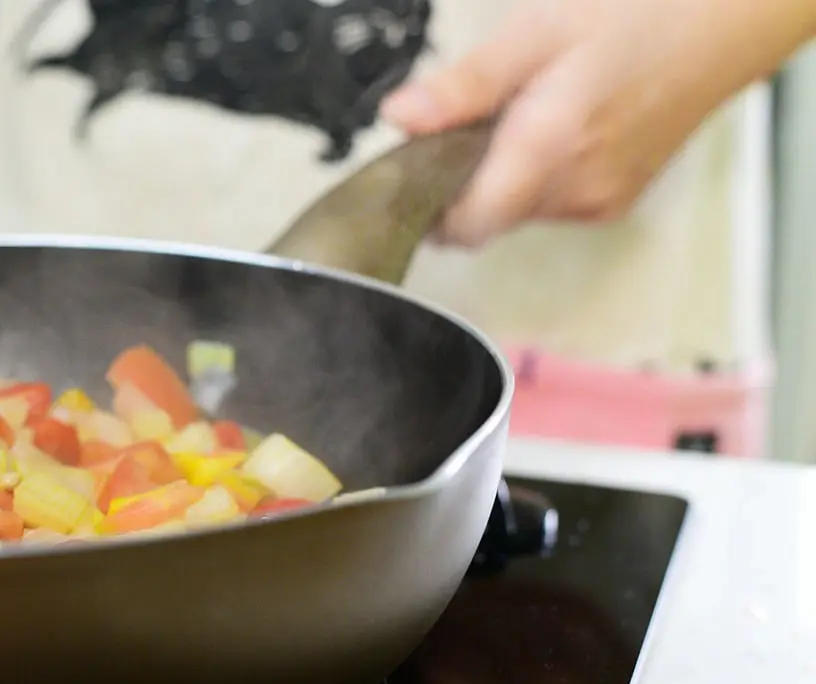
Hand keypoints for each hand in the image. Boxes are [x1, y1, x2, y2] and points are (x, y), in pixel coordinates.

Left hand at [382, 0, 815, 246]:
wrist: (719, 26)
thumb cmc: (634, 16)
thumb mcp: (533, 35)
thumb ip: (465, 87)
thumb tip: (400, 118)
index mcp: (549, 150)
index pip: (464, 226)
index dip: (429, 206)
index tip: (413, 171)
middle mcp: (574, 192)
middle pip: (485, 220)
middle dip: (462, 184)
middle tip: (464, 125)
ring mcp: (597, 204)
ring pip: (515, 213)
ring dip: (498, 179)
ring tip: (516, 117)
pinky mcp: (611, 204)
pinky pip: (549, 206)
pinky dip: (534, 178)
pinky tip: (550, 131)